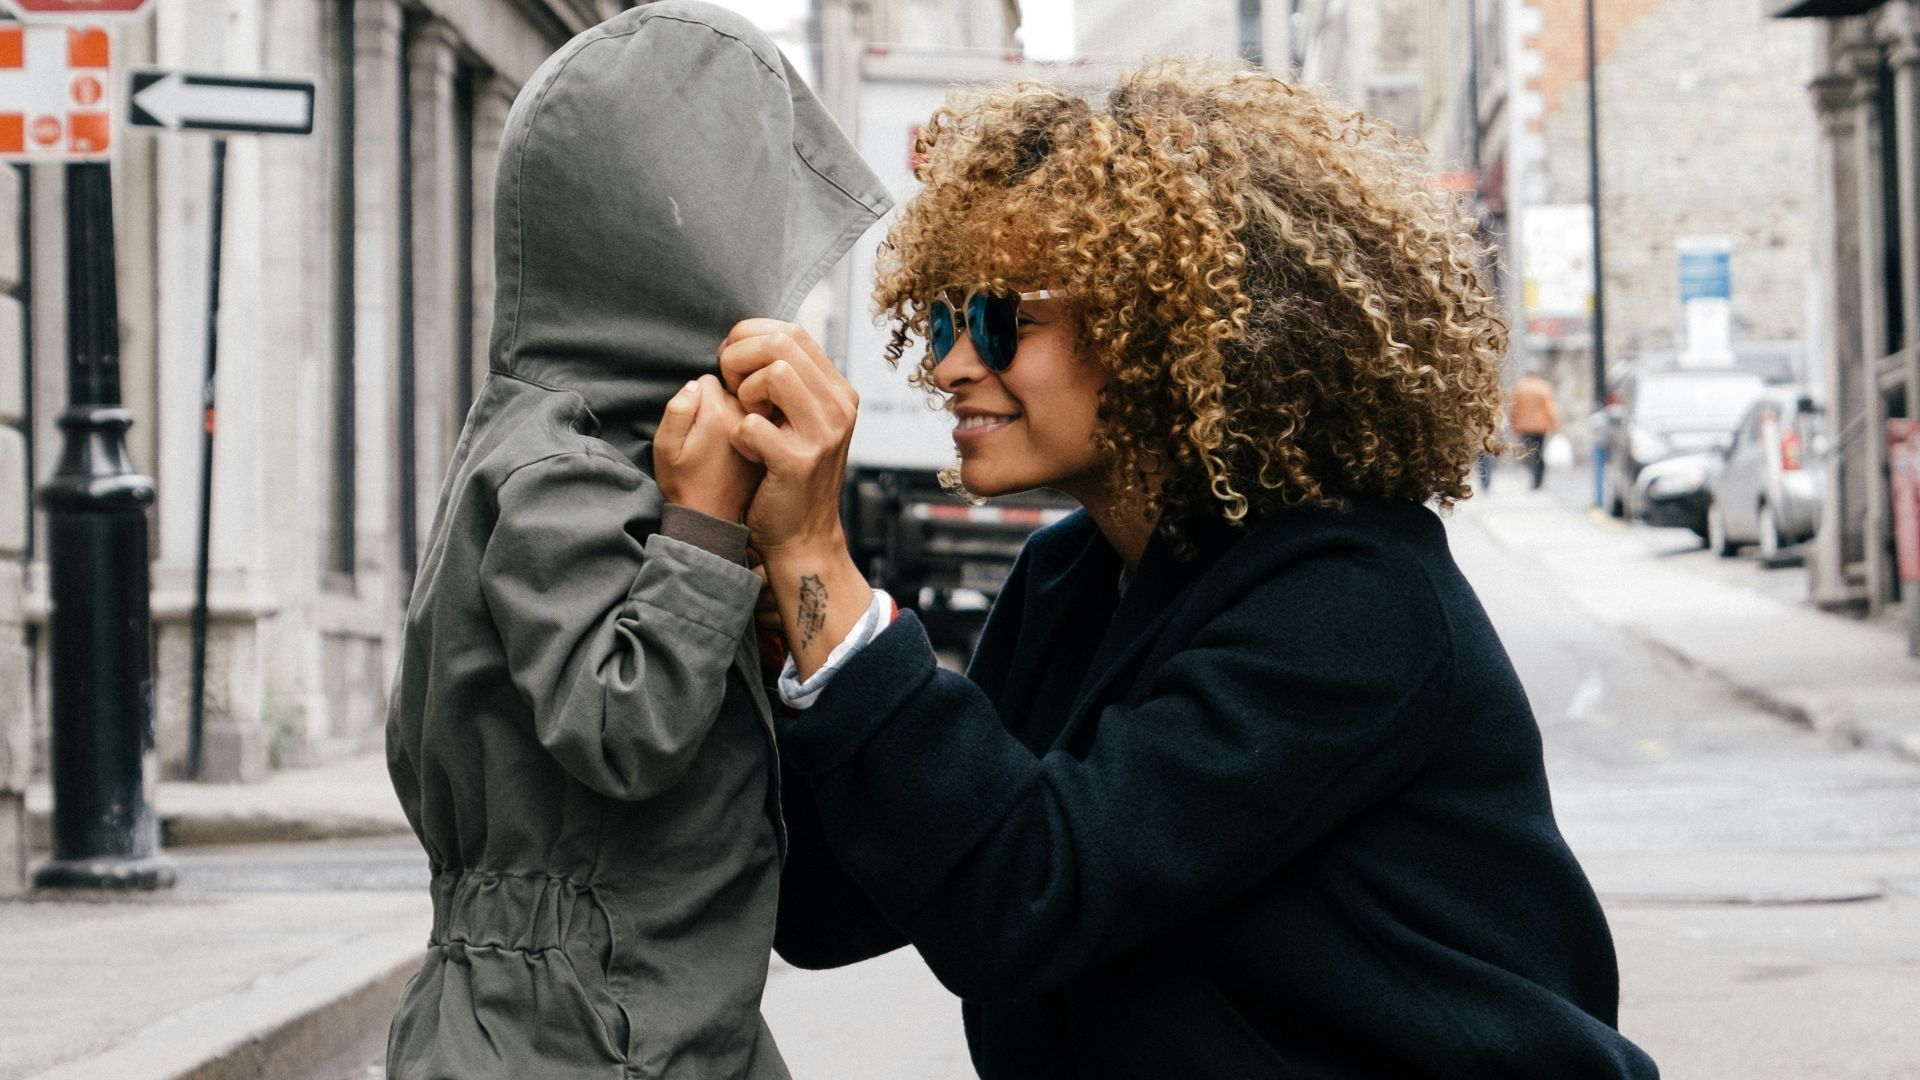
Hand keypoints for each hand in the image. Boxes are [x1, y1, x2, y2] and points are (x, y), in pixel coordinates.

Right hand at [653, 375, 760, 522]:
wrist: (712, 518)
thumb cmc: (683, 482)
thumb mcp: (666, 447)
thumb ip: (677, 409)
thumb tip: (696, 384)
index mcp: (717, 412)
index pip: (708, 379)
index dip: (696, 398)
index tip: (694, 424)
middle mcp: (744, 415)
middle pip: (732, 388)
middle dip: (718, 402)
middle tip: (708, 435)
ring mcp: (762, 428)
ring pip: (748, 403)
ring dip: (736, 415)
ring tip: (723, 445)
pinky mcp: (773, 441)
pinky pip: (761, 420)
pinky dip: (752, 428)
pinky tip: (741, 450)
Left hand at [720, 320, 872, 679]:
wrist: (802, 537)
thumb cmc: (788, 474)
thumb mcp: (801, 420)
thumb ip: (789, 381)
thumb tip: (754, 339)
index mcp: (839, 391)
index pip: (792, 331)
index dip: (750, 338)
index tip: (733, 365)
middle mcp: (839, 408)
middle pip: (781, 343)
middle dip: (740, 358)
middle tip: (731, 388)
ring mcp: (823, 435)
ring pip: (773, 373)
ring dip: (743, 392)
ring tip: (744, 416)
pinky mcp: (798, 462)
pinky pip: (752, 424)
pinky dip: (738, 435)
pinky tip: (748, 450)